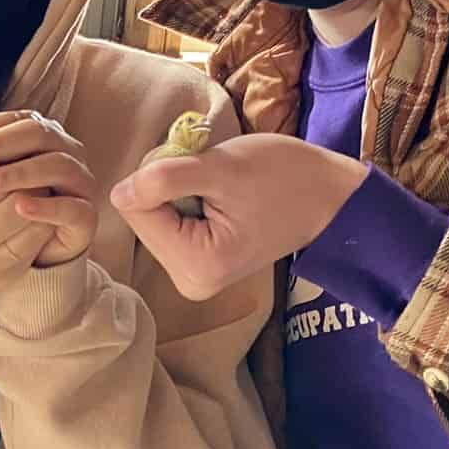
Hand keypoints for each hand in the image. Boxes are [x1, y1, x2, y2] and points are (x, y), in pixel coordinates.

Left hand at [0, 108, 98, 266]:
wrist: (35, 248)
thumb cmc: (6, 204)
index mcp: (42, 133)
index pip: (12, 120)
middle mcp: (66, 150)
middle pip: (36, 134)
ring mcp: (81, 181)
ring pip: (56, 166)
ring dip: (17, 173)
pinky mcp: (87, 215)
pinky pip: (73, 207)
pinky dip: (47, 206)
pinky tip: (19, 207)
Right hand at [0, 148, 49, 295]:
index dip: (1, 162)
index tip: (11, 148)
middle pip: (7, 203)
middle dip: (23, 178)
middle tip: (32, 160)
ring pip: (26, 222)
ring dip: (38, 198)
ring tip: (35, 181)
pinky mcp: (0, 277)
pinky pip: (34, 243)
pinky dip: (41, 219)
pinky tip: (35, 206)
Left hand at [108, 133, 367, 299]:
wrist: (330, 197)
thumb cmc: (285, 178)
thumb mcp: (222, 168)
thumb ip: (165, 180)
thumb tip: (117, 194)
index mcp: (195, 266)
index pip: (136, 209)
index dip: (161, 175)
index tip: (201, 168)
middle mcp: (188, 281)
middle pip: (143, 216)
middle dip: (169, 185)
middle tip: (214, 175)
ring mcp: (193, 275)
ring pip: (154, 217)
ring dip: (179, 190)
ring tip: (221, 187)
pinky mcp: (199, 263)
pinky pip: (171, 223)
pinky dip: (187, 200)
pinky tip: (219, 198)